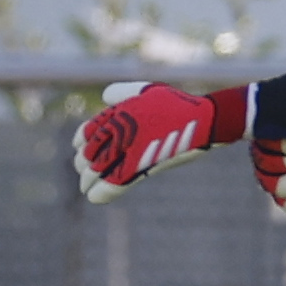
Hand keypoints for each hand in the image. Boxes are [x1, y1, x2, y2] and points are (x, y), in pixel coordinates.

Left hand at [72, 81, 252, 204]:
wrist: (203, 120)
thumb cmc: (177, 104)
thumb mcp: (148, 90)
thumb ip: (121, 92)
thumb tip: (104, 99)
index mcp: (117, 115)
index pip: (84, 134)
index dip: (81, 143)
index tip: (84, 148)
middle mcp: (118, 132)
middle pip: (86, 155)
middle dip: (83, 164)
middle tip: (86, 169)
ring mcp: (127, 150)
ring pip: (94, 172)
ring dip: (89, 180)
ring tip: (88, 185)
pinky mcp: (139, 168)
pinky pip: (110, 187)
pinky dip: (100, 193)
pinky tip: (95, 196)